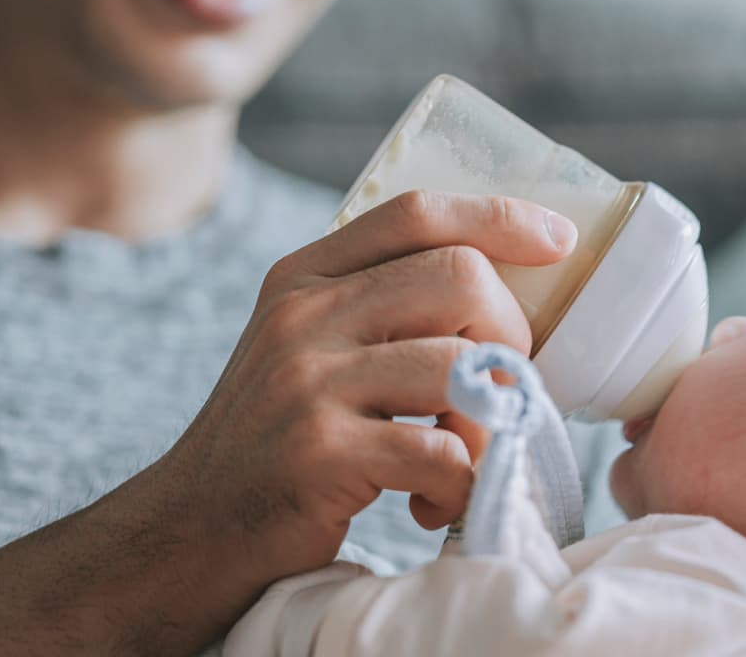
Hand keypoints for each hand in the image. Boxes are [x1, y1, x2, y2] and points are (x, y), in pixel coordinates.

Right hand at [143, 190, 573, 602]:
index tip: (559, 242)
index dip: (500, 218)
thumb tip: (502, 290)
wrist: (186, 532)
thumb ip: (375, 309)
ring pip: (464, 365)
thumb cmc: (274, 442)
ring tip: (466, 459)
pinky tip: (434, 506)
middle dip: (510, 334)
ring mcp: (308, 382)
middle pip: (459, 275)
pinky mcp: (321, 453)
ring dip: (492, 422)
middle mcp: (303, 316)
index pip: (416, 212)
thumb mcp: (305, 350)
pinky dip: (465, 485)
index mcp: (304, 277)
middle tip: (498, 391)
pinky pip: (445, 453)